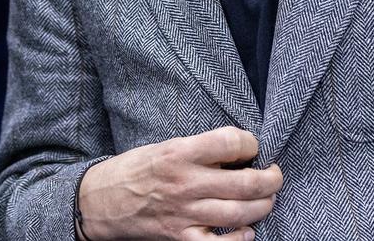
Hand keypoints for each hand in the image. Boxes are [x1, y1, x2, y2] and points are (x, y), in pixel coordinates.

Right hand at [76, 126, 282, 240]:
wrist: (99, 201)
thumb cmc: (133, 170)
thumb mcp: (163, 147)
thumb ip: (198, 150)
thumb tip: (237, 153)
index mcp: (179, 152)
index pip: (231, 142)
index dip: (251, 144)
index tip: (253, 147)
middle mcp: (184, 183)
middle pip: (245, 182)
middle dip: (270, 179)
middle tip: (274, 176)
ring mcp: (184, 213)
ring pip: (240, 212)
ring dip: (263, 206)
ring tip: (266, 200)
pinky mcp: (179, 237)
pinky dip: (241, 239)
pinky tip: (247, 230)